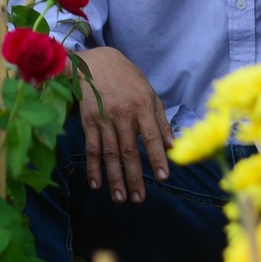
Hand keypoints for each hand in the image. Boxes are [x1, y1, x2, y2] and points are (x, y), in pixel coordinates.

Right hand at [77, 46, 174, 203]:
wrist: (96, 62)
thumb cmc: (128, 79)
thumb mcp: (149, 94)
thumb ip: (160, 121)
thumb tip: (172, 146)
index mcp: (142, 106)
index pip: (151, 137)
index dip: (157, 158)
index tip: (163, 177)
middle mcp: (123, 114)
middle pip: (129, 150)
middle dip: (134, 177)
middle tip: (139, 199)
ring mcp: (104, 118)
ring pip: (110, 153)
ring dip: (114, 178)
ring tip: (120, 198)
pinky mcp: (89, 121)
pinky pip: (91, 147)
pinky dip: (93, 167)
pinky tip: (96, 184)